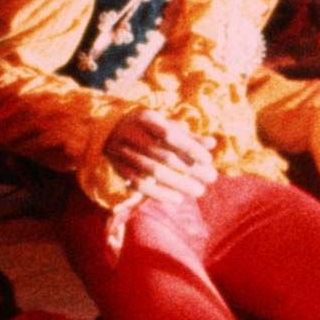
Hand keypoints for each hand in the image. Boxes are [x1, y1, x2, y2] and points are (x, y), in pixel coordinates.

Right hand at [103, 109, 217, 202]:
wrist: (106, 130)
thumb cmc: (145, 128)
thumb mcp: (163, 125)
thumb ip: (187, 135)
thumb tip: (213, 143)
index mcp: (146, 120)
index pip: (170, 135)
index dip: (190, 147)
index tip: (208, 159)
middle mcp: (133, 135)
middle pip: (164, 156)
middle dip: (190, 169)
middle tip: (211, 177)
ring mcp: (123, 153)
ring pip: (153, 172)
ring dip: (178, 183)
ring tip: (199, 191)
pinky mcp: (119, 169)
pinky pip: (140, 185)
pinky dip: (159, 193)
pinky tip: (177, 199)